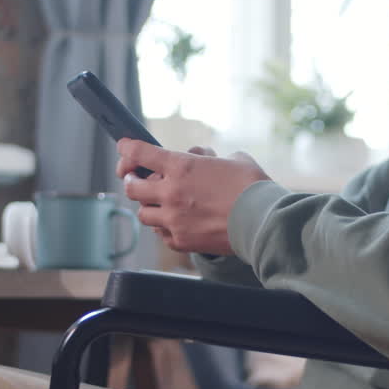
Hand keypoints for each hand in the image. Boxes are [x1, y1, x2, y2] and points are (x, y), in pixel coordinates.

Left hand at [117, 140, 270, 255]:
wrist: (264, 222)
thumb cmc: (253, 187)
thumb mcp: (234, 159)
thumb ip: (211, 157)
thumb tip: (204, 157)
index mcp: (182, 166)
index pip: (139, 152)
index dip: (127, 148)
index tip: (124, 147)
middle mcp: (171, 192)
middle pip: (132, 187)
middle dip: (131, 180)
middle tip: (135, 179)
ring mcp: (174, 219)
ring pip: (143, 213)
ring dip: (148, 206)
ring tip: (157, 203)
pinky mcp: (181, 241)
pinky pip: (161, 234)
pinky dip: (164, 227)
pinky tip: (174, 223)